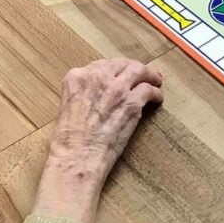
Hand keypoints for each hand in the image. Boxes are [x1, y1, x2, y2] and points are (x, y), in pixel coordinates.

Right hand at [46, 58, 163, 178]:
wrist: (76, 158)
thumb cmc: (67, 142)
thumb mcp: (67, 107)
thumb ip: (82, 94)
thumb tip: (96, 95)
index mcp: (78, 78)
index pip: (101, 65)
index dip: (113, 70)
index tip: (118, 75)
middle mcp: (98, 77)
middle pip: (122, 64)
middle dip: (132, 68)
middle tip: (140, 74)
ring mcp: (116, 88)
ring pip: (139, 70)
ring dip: (149, 75)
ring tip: (155, 81)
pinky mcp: (132, 103)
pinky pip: (149, 90)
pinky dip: (155, 93)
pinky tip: (157, 98)